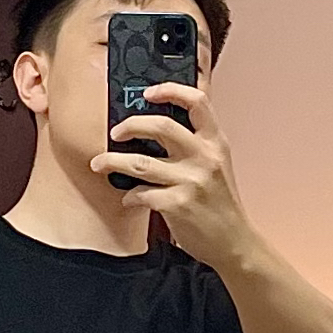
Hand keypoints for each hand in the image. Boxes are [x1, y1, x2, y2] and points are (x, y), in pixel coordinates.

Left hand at [91, 81, 255, 271]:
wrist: (233, 242)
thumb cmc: (220, 203)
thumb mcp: (217, 165)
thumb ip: (196, 144)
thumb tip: (159, 128)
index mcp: (215, 142)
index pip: (197, 102)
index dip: (170, 90)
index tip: (147, 93)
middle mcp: (204, 157)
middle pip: (161, 126)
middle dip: (131, 125)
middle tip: (116, 133)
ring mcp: (191, 181)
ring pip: (140, 162)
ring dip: (112, 161)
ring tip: (99, 164)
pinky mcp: (177, 205)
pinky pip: (140, 194)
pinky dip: (129, 196)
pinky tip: (129, 199)